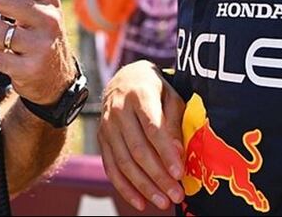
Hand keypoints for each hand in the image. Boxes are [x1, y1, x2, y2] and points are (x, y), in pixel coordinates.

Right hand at [99, 60, 185, 210]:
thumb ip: (174, 123)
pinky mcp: (101, 139)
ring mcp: (106, 126)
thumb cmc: (154, 90)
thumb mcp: (170, 97)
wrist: (124, 80)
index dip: (166, 152)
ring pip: (124, 162)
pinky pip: (111, 168)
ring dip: (144, 187)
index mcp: (139, 95)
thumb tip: (178, 154)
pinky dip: (125, 188)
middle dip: (158, 176)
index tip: (180, 173)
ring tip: (163, 202)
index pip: (152, 128)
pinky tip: (140, 202)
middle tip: (176, 194)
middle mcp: (118, 110)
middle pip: (138, 149)